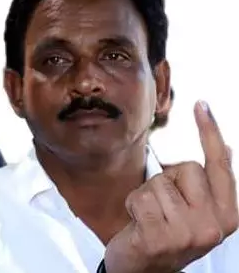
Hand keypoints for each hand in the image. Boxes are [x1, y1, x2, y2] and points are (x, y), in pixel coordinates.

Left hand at [104, 101, 237, 272]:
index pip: (221, 165)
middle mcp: (214, 225)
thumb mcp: (195, 210)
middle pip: (185, 168)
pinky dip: (133, 206)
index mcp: (227, 214)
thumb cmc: (167, 234)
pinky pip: (140, 197)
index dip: (210, 132)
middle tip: (165, 208)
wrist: (144, 271)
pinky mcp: (161, 237)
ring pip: (158, 183)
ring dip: (147, 196)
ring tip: (151, 219)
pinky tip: (139, 226)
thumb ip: (209, 183)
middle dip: (167, 180)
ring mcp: (189, 233)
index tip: (202, 105)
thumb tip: (227, 148)